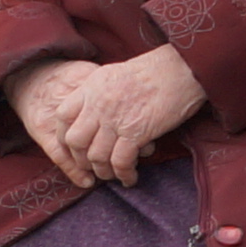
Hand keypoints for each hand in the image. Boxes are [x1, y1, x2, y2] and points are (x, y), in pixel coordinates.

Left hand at [10, 45, 209, 190]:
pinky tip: (130, 177)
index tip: (76, 148)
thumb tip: (94, 112)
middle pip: (75, 141)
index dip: (65, 137)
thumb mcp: (117, 74)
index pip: (63, 116)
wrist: (182, 69)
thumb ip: (100, 93)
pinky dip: (124, 174)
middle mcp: (98, 104)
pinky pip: (121, 162)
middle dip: (81, 160)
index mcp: (91, 87)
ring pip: (96, 157)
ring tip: (113, 174)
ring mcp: (116, 119)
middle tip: (93, 166)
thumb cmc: (156, 70)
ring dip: (104, 171)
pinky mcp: (136, 132)